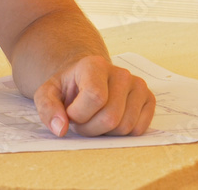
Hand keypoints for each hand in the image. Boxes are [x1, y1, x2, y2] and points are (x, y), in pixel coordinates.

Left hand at [33, 55, 155, 136]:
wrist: (85, 80)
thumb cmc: (68, 88)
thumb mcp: (48, 93)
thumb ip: (47, 108)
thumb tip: (60, 128)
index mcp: (95, 65)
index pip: (95, 97)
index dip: (79, 114)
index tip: (70, 113)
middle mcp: (121, 73)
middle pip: (111, 117)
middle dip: (90, 128)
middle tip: (81, 121)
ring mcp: (138, 85)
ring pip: (125, 126)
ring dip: (105, 132)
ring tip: (95, 119)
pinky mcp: (149, 99)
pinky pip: (139, 129)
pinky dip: (122, 133)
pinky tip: (112, 120)